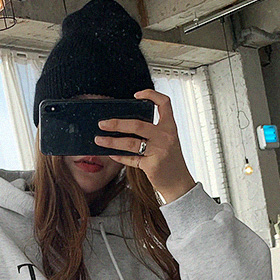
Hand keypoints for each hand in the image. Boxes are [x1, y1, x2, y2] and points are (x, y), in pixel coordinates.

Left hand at [95, 91, 193, 206]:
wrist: (179, 184)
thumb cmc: (170, 161)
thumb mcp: (166, 141)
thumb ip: (152, 132)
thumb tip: (125, 125)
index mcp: (170, 127)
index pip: (164, 103)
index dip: (151, 95)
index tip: (136, 95)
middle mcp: (165, 137)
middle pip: (137, 124)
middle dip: (116, 123)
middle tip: (102, 123)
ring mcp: (159, 151)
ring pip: (130, 143)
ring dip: (111, 141)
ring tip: (99, 139)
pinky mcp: (152, 166)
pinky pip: (131, 159)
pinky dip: (119, 156)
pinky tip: (111, 154)